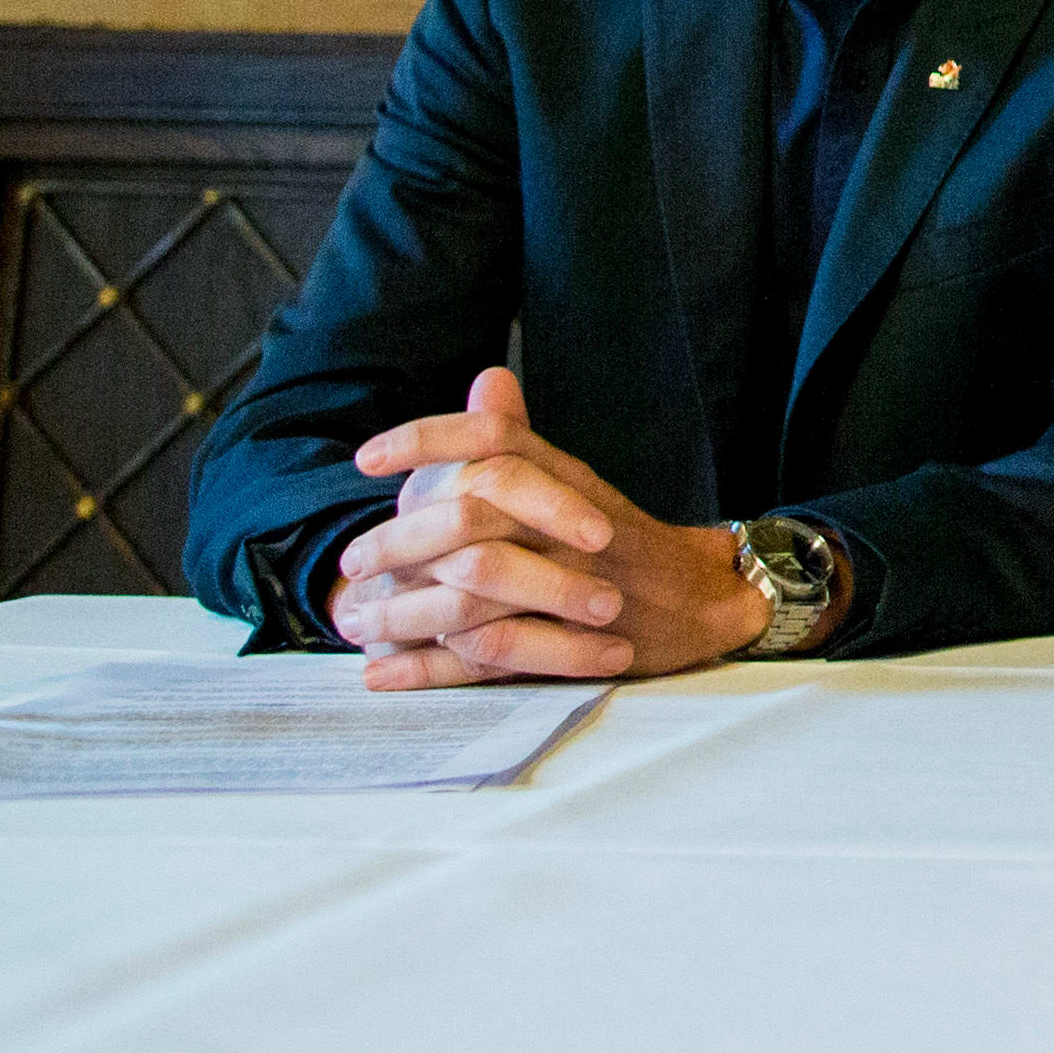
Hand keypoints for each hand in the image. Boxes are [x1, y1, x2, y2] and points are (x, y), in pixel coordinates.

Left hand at [324, 367, 765, 687]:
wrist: (702, 599)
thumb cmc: (625, 541)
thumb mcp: (575, 480)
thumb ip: (522, 437)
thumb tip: (488, 379)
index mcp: (565, 479)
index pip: (492, 441)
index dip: (425, 441)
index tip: (365, 459)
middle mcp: (567, 526)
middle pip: (468, 519)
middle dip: (395, 542)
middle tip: (351, 561)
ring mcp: (570, 587)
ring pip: (470, 594)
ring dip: (401, 612)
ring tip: (355, 623)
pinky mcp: (567, 644)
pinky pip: (487, 655)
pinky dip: (427, 669)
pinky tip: (382, 673)